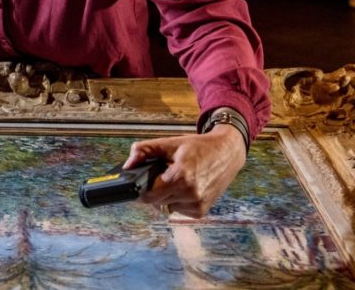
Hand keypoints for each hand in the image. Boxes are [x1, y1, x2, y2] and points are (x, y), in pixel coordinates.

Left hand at [125, 125, 246, 218]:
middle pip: (155, 201)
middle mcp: (190, 194)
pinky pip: (177, 209)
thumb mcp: (169, 143)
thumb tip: (127, 165)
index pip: (148, 195)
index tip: (139, 182)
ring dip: (165, 195)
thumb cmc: (198, 147)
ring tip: (176, 179)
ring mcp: (197, 205)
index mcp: (181, 177)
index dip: (140, 188)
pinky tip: (185, 187)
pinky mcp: (201, 211)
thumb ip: (143, 151)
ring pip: (165, 206)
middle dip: (153, 189)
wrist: (227, 153)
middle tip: (161, 175)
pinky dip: (176, 200)